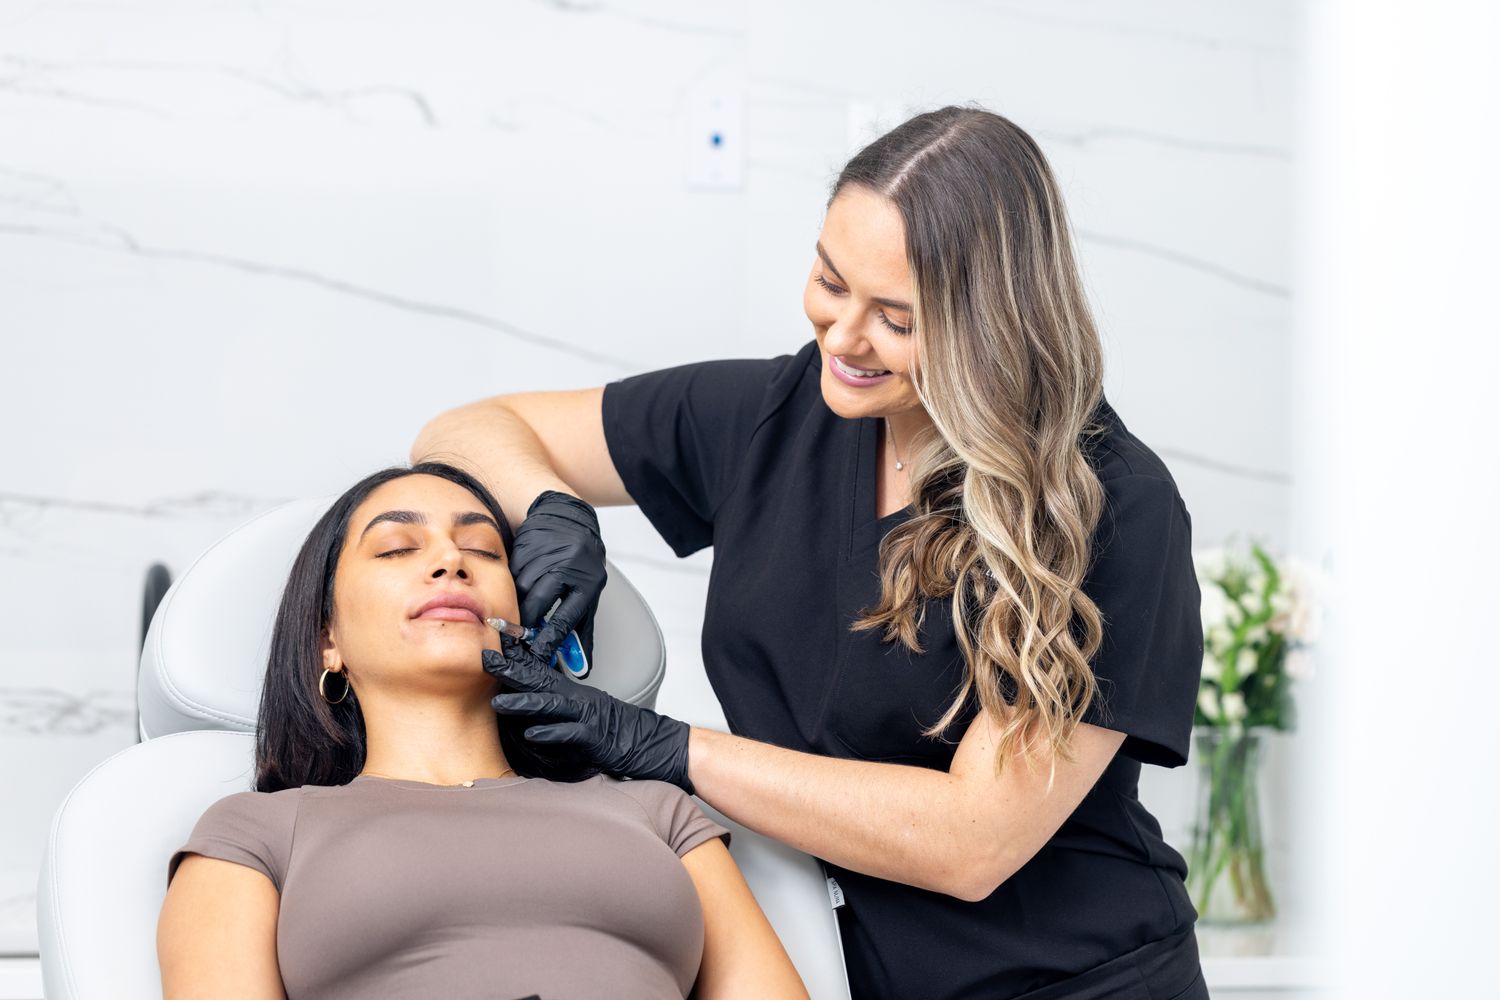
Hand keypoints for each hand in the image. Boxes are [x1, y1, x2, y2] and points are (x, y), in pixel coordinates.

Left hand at [484, 639, 694, 794]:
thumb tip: (522, 714)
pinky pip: (571, 734)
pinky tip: (534, 734)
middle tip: (486, 661)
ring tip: (499, 704)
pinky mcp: (595, 738)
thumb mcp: (583, 713)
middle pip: (540, 680)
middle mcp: (577, 699)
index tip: (490, 647)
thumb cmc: (616, 731)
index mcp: (571, 693)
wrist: (653, 742)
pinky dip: (551, 733)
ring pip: (550, 706)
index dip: (514, 659)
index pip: (538, 671)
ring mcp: (586, 717)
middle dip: (511, 671)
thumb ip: (555, 709)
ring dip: (523, 703)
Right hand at [509, 490, 606, 664]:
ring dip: (514, 606)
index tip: (537, 654)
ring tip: (510, 617)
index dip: (550, 639)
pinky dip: (509, 588)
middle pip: (537, 602)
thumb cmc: (581, 561)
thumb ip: (582, 629)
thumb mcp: (589, 592)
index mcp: (587, 581)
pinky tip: (510, 592)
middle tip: (514, 641)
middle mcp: (567, 567)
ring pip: (519, 590)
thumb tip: (581, 667)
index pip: (566, 617)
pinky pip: (511, 576)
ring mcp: (544, 556)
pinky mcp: (525, 549)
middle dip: (523, 624)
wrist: (567, 517)